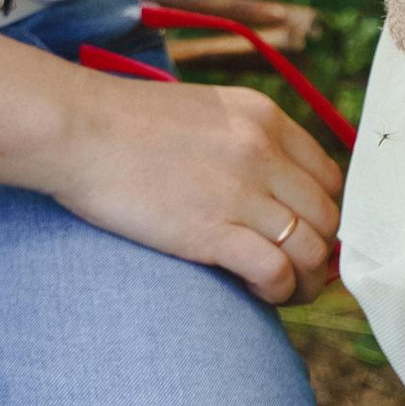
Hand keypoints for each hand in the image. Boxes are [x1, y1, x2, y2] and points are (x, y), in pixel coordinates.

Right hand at [47, 71, 344, 305]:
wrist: (76, 130)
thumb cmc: (123, 124)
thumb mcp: (202, 111)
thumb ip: (242, 139)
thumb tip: (267, 188)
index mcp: (263, 116)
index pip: (328, 175)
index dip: (325, 214)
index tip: (307, 236)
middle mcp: (263, 150)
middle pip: (327, 215)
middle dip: (320, 253)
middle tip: (299, 273)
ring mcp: (241, 190)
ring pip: (311, 250)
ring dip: (305, 281)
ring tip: (285, 293)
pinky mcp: (212, 230)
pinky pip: (276, 271)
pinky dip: (278, 290)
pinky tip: (260, 294)